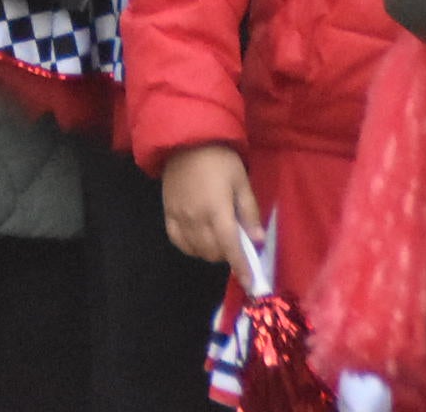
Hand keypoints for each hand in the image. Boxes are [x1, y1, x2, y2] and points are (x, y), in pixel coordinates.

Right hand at [161, 144, 262, 268]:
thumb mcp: (241, 181)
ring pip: (196, 250)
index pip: (231, 247)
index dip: (241, 268)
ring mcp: (179, 216)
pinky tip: (199, 240)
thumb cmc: (220, 159)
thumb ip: (249, 212)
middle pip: (213, 252)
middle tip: (236, 244)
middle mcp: (196, 218)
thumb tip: (257, 241)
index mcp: (217, 210)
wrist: (185, 140)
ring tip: (219, 240)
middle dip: (228, 256)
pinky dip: (191, 247)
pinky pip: (178, 240)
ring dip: (211, 252)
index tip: (250, 285)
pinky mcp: (168, 212)